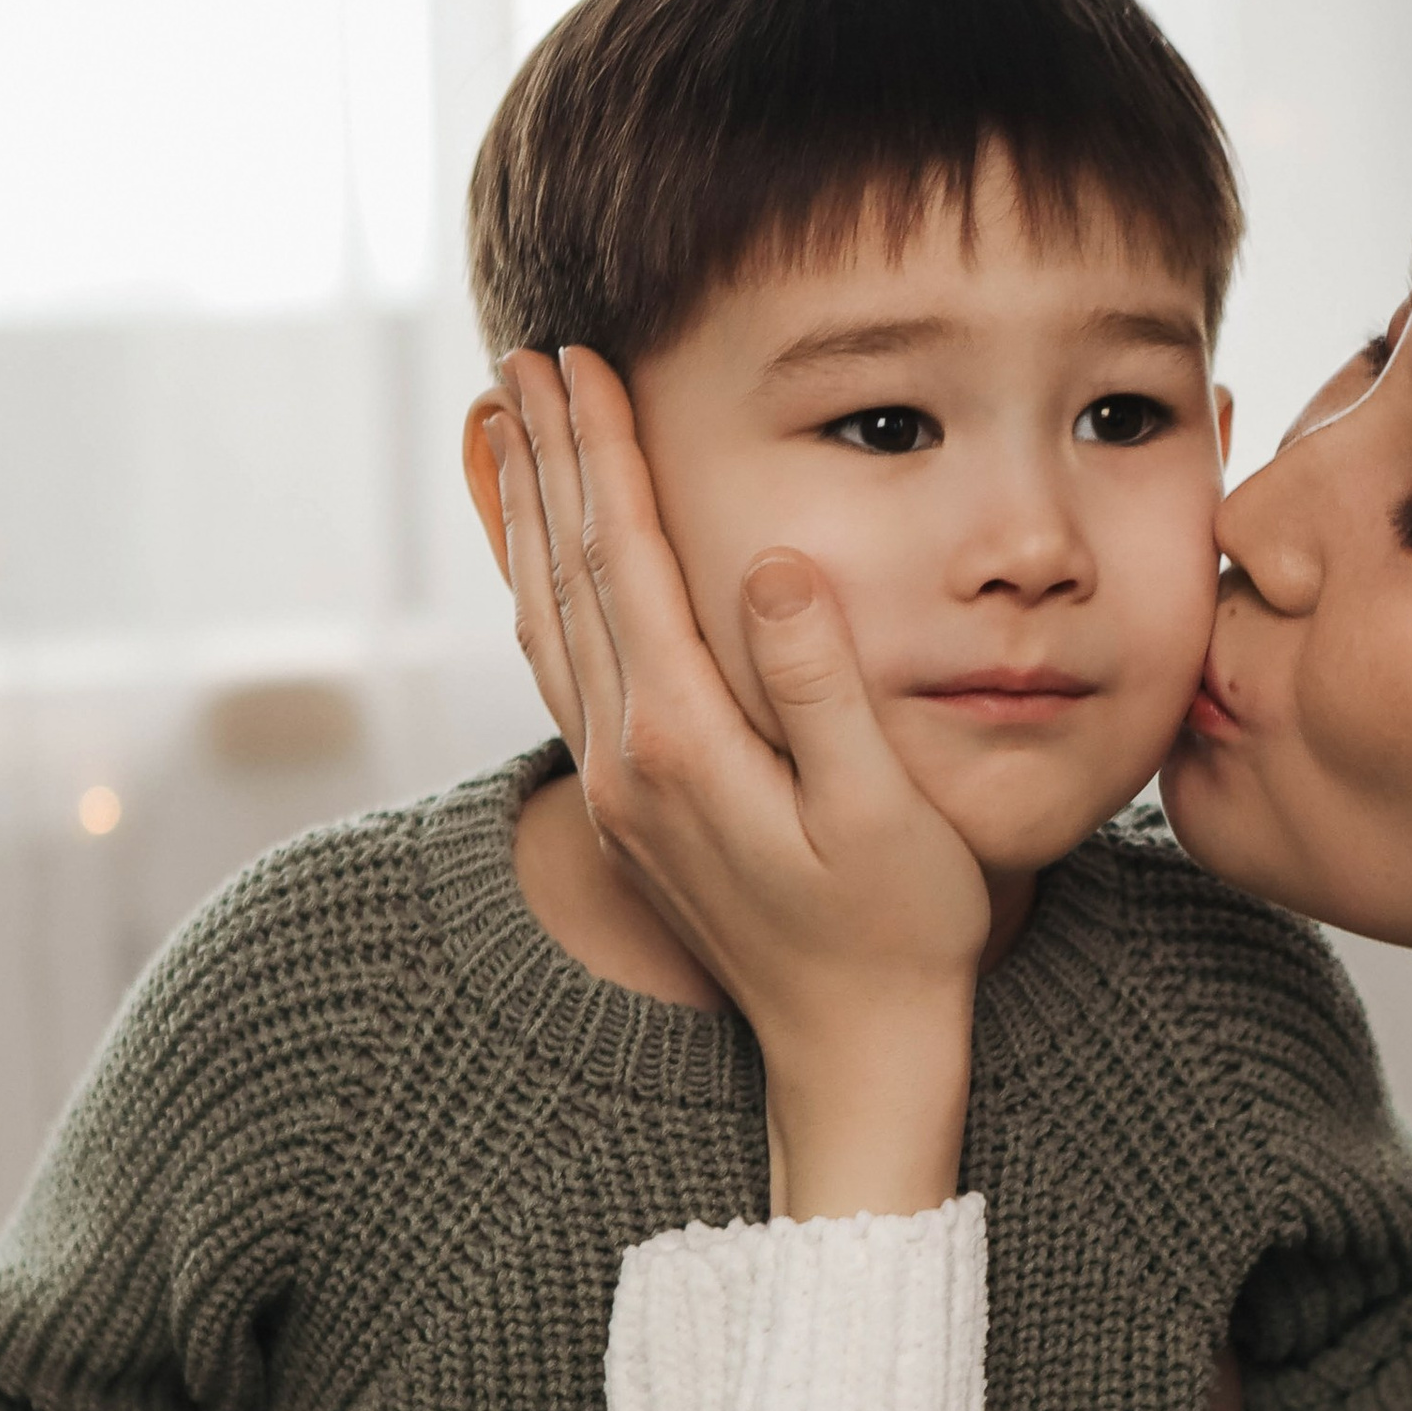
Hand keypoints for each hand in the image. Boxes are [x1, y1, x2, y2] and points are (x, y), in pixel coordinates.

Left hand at [488, 343, 985, 1216]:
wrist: (853, 1054)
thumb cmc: (898, 933)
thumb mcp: (883, 810)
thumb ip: (825, 685)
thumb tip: (778, 562)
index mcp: (685, 743)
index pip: (630, 562)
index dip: (604, 453)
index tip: (580, 360)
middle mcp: (628, 760)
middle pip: (570, 575)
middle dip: (547, 458)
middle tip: (522, 356)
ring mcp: (620, 789)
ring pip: (550, 620)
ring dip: (530, 516)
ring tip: (513, 429)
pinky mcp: (631, 809)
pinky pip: (562, 672)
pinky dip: (542, 592)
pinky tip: (543, 559)